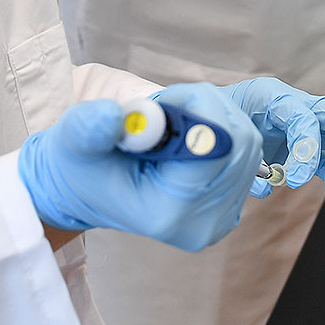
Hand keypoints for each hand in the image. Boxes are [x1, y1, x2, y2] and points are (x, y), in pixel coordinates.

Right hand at [17, 84, 263, 251]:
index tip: (164, 101)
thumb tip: (114, 115)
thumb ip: (91, 126)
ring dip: (216, 115)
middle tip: (168, 105)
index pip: (214, 147)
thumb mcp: (75, 138)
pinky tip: (189, 137)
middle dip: (208, 108)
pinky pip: (247, 154)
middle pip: (240, 143)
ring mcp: (221, 219)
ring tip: (174, 120)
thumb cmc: (81, 162)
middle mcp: (202, 224)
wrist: (86, 189)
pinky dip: (223, 131)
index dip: (197, 109)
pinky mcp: (230, 207)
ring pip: (249, 143)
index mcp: (167, 213)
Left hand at [222, 76, 324, 204]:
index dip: (305, 144)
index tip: (295, 180)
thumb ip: (234, 152)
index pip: (299, 113)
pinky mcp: (303, 145)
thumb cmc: (210, 120)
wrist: (206, 120)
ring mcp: (302, 124)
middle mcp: (293, 105)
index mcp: (268, 95)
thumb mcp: (212, 128)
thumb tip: (263, 185)